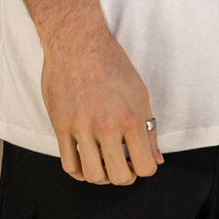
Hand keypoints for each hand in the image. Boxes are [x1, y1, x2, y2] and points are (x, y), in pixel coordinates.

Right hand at [40, 23, 165, 184]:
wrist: (77, 40)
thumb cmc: (111, 63)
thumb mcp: (139, 92)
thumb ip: (149, 128)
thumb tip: (156, 159)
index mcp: (131, 118)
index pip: (145, 167)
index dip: (145, 168)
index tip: (140, 161)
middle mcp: (106, 126)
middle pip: (119, 177)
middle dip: (125, 176)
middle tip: (123, 165)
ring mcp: (81, 127)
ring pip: (93, 176)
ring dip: (102, 176)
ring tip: (104, 164)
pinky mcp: (61, 126)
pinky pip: (69, 165)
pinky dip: (80, 172)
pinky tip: (86, 163)